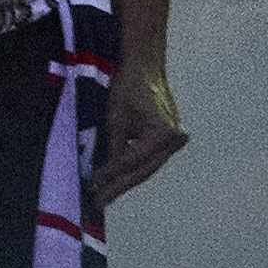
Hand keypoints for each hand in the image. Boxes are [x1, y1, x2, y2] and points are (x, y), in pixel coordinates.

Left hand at [91, 66, 186, 202]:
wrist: (146, 66)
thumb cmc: (130, 86)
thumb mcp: (116, 118)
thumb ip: (114, 148)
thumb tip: (104, 175)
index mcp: (163, 133)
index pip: (132, 161)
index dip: (111, 176)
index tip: (93, 187)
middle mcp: (174, 140)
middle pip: (142, 170)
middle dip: (119, 186)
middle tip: (99, 201)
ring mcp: (174, 142)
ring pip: (145, 168)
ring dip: (125, 181)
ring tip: (104, 195)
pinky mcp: (168, 141)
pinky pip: (148, 159)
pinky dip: (132, 168)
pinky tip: (116, 179)